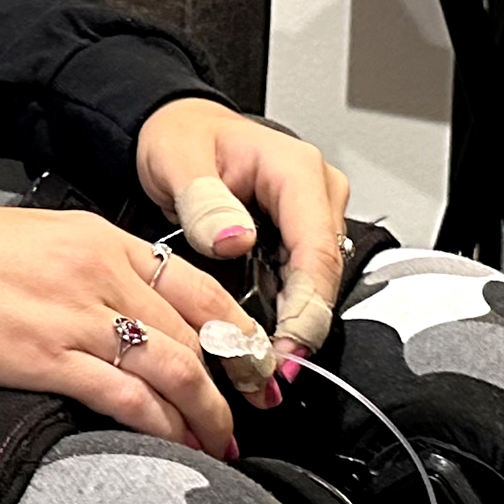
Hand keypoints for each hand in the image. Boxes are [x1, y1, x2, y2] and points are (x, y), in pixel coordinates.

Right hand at [0, 200, 249, 456]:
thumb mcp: (44, 242)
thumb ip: (97, 273)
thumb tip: (138, 317)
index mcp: (102, 239)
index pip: (199, 286)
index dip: (239, 333)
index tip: (255, 365)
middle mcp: (100, 272)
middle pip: (194, 333)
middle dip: (232, 383)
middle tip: (247, 417)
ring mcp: (75, 314)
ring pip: (173, 367)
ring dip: (206, 413)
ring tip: (218, 443)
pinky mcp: (46, 356)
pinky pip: (125, 395)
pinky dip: (161, 424)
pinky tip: (175, 443)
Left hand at [133, 99, 355, 404]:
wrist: (178, 130)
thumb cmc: (181, 137)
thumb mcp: (177, 158)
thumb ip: (203, 199)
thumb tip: (234, 237)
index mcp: (296, 170)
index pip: (316, 248)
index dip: (306, 306)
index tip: (284, 348)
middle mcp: (317, 193)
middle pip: (325, 273)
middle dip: (301, 326)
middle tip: (270, 373)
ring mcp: (314, 216)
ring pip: (319, 283)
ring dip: (295, 324)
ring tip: (262, 366)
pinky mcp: (302, 236)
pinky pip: (303, 281)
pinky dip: (286, 313)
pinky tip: (263, 341)